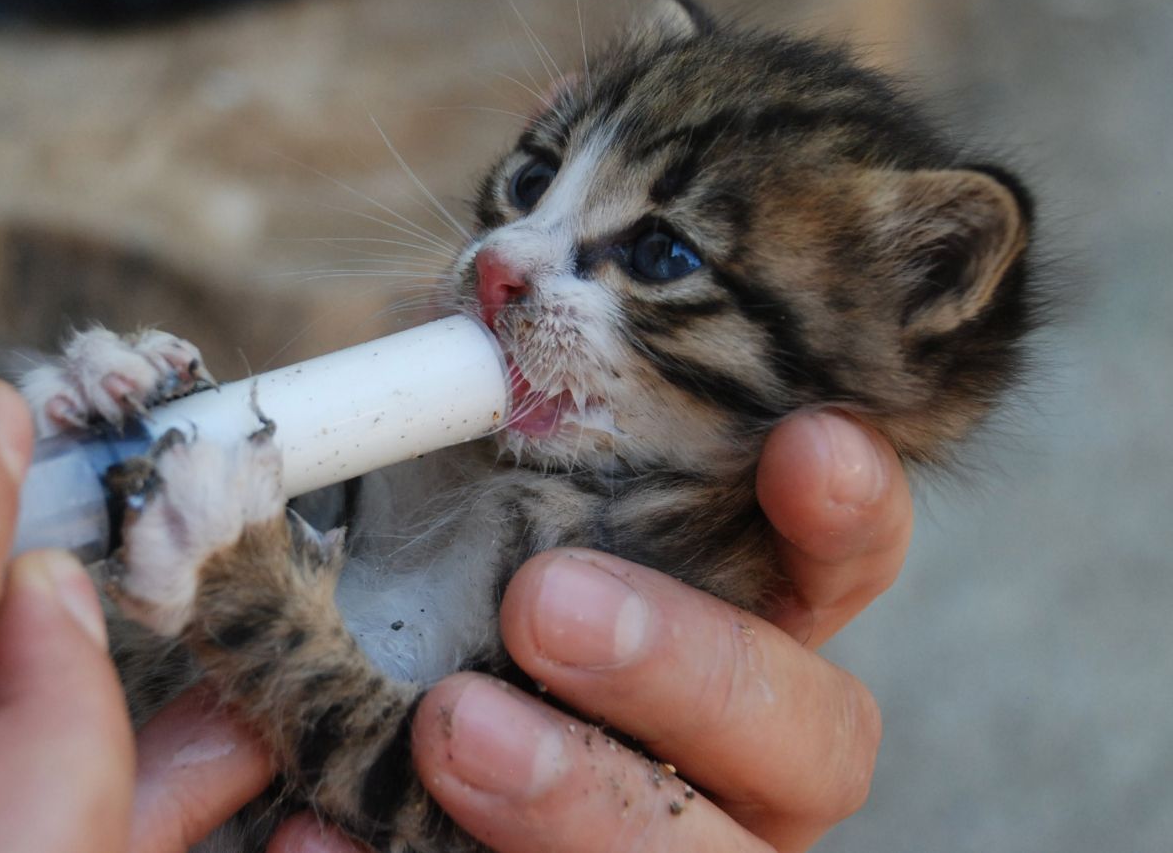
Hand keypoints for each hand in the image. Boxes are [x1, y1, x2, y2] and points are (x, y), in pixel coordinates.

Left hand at [263, 411, 908, 852]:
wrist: (351, 727)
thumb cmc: (416, 595)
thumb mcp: (440, 502)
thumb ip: (462, 434)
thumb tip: (432, 366)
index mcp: (736, 623)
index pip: (840, 565)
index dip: (847, 512)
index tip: (802, 444)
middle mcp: (742, 755)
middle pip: (816, 737)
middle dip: (694, 670)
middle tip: (543, 604)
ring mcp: (686, 842)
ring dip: (587, 799)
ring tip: (451, 729)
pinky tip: (325, 832)